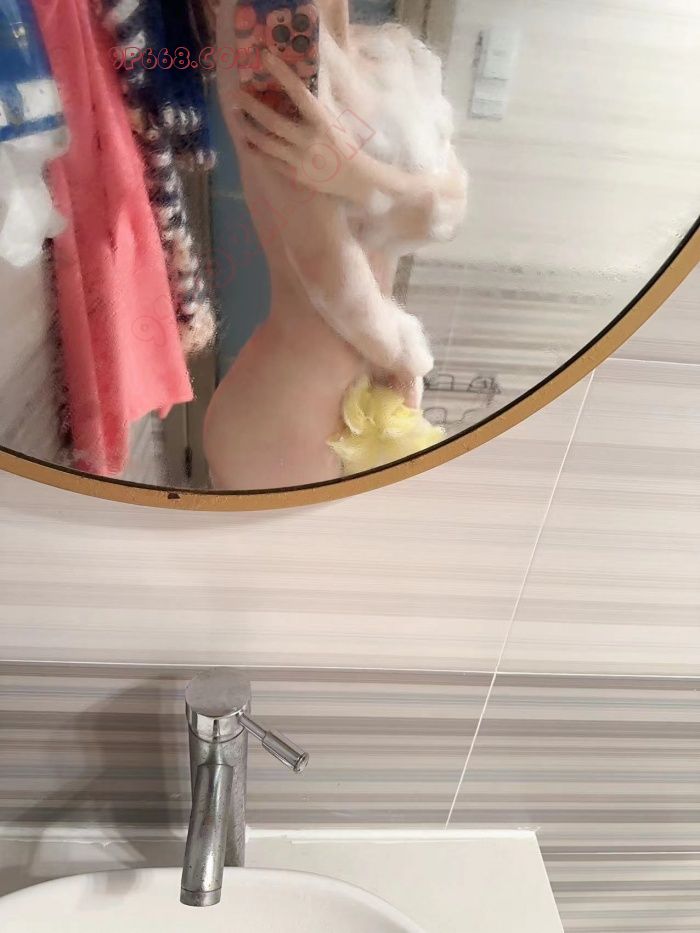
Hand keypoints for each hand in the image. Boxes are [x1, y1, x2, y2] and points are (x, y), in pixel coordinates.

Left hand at [231, 50, 378, 204]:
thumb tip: (291, 88)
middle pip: (273, 121)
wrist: (355, 178)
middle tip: (235, 94)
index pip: (299, 93)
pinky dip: (256, 150)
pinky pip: (270, 161)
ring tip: (236, 116)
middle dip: (252, 107)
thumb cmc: (344, 144)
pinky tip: (246, 141)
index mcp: (322, 122)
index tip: (265, 57)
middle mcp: (309, 140)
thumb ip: (313, 108)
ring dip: (248, 128)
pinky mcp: (295, 174)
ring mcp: (300, 159)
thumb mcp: (333, 121)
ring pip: (266, 143)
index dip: (281, 73)